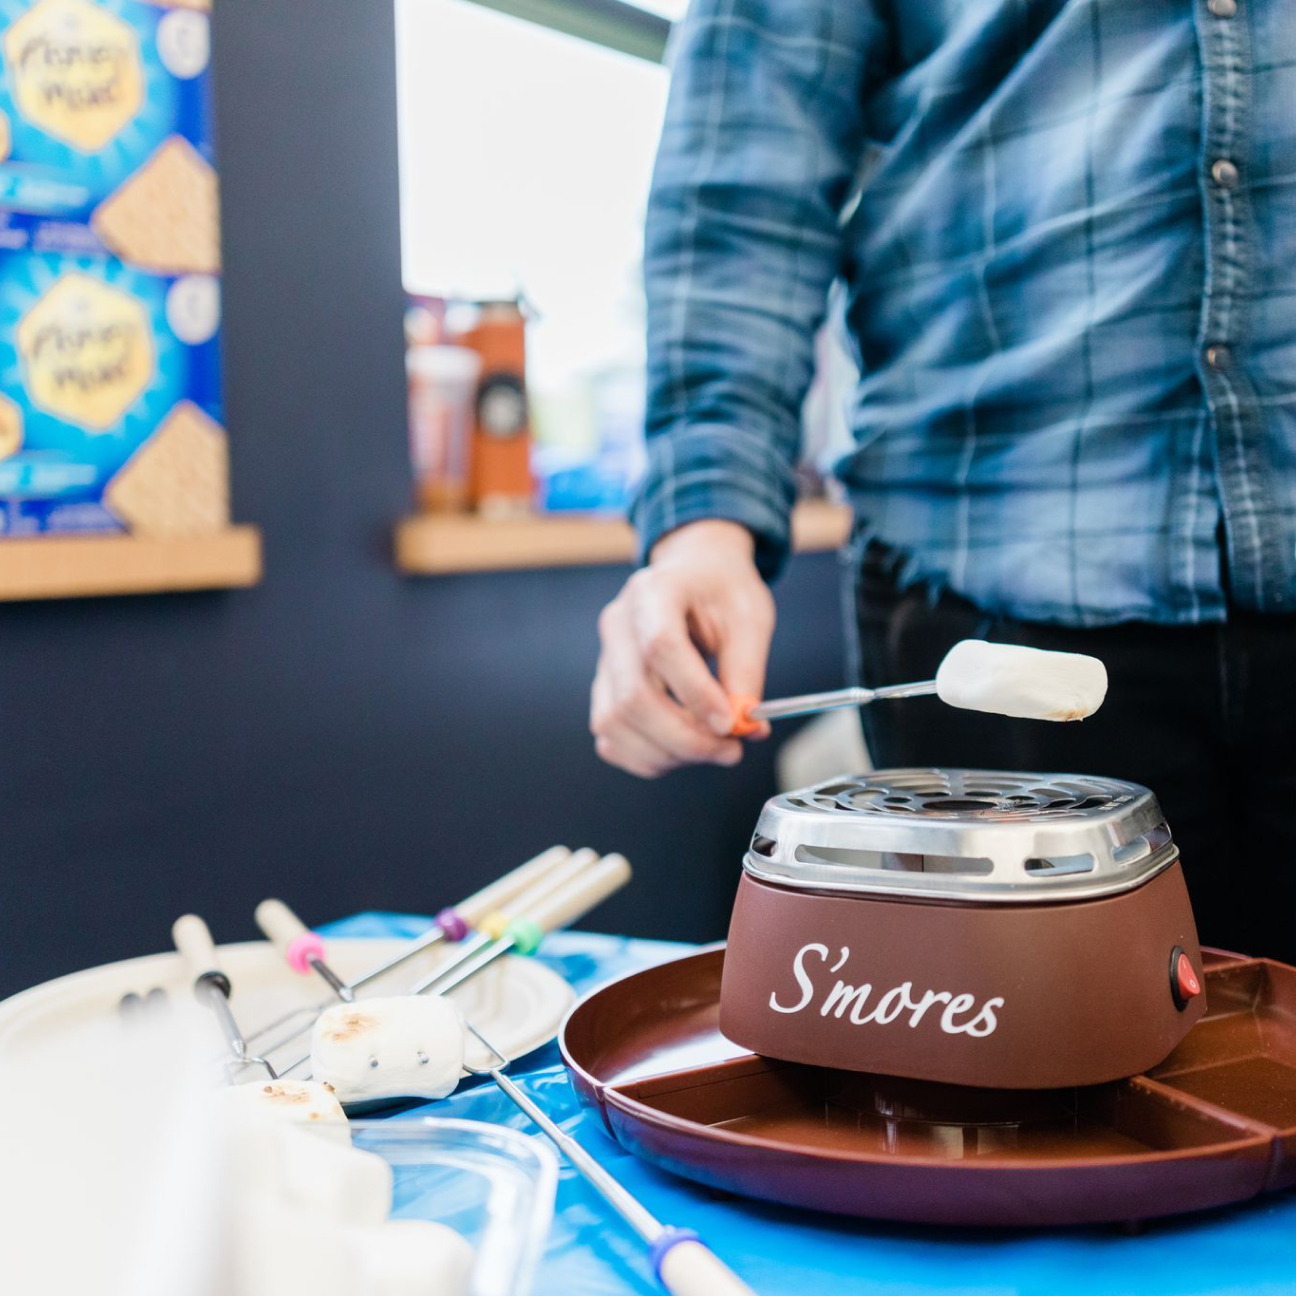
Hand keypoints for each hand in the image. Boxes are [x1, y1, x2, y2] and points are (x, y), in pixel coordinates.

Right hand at [591, 519, 774, 777]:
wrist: (694, 573)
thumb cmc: (721, 590)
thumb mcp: (749, 617)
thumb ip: (746, 670)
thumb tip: (745, 725)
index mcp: (654, 591)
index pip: (661, 647)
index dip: (695, 694)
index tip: (730, 724)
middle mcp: (618, 624)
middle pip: (634, 695)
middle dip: (685, 738)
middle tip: (730, 750)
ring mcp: (604, 657)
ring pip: (615, 722)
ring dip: (666, 752)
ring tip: (710, 750)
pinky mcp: (603, 686)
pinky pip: (609, 735)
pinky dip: (645, 756)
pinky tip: (680, 751)